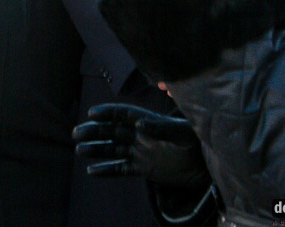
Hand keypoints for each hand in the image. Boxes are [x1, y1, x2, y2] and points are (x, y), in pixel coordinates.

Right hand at [73, 103, 208, 187]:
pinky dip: (106, 170)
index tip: (92, 114)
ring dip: (96, 149)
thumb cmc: (197, 145)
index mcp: (148, 122)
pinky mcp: (143, 169)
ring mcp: (140, 152)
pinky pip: (121, 168)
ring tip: (79, 150)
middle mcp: (140, 136)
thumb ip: (161, 128)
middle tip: (77, 133)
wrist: (207, 169)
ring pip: (112, 149)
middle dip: (94, 131)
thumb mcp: (182, 133)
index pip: (122, 114)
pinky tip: (91, 171)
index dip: (107, 113)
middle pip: (112, 131)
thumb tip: (138, 125)